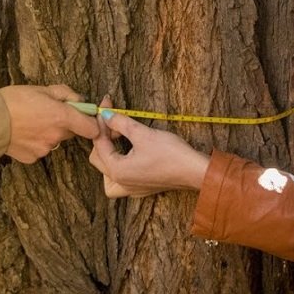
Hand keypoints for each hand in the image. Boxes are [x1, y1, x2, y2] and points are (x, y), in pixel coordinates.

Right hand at [0, 84, 99, 163]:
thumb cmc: (13, 100)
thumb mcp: (41, 89)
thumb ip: (65, 94)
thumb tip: (79, 101)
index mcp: (62, 117)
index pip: (92, 129)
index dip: (91, 123)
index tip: (84, 117)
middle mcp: (56, 136)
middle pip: (71, 132)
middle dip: (64, 123)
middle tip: (47, 113)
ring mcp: (45, 149)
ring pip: (55, 140)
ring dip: (49, 132)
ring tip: (30, 122)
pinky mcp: (33, 157)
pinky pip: (41, 148)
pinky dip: (36, 142)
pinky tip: (23, 133)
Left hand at [88, 97, 209, 196]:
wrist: (195, 171)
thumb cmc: (171, 153)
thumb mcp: (142, 133)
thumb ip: (120, 123)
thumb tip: (105, 114)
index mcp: (117, 170)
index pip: (99, 142)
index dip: (101, 121)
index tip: (106, 105)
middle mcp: (121, 182)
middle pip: (98, 158)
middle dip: (104, 136)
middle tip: (115, 120)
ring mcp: (131, 188)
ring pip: (106, 173)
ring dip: (107, 155)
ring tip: (117, 139)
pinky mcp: (141, 188)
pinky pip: (121, 179)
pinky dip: (118, 166)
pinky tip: (126, 155)